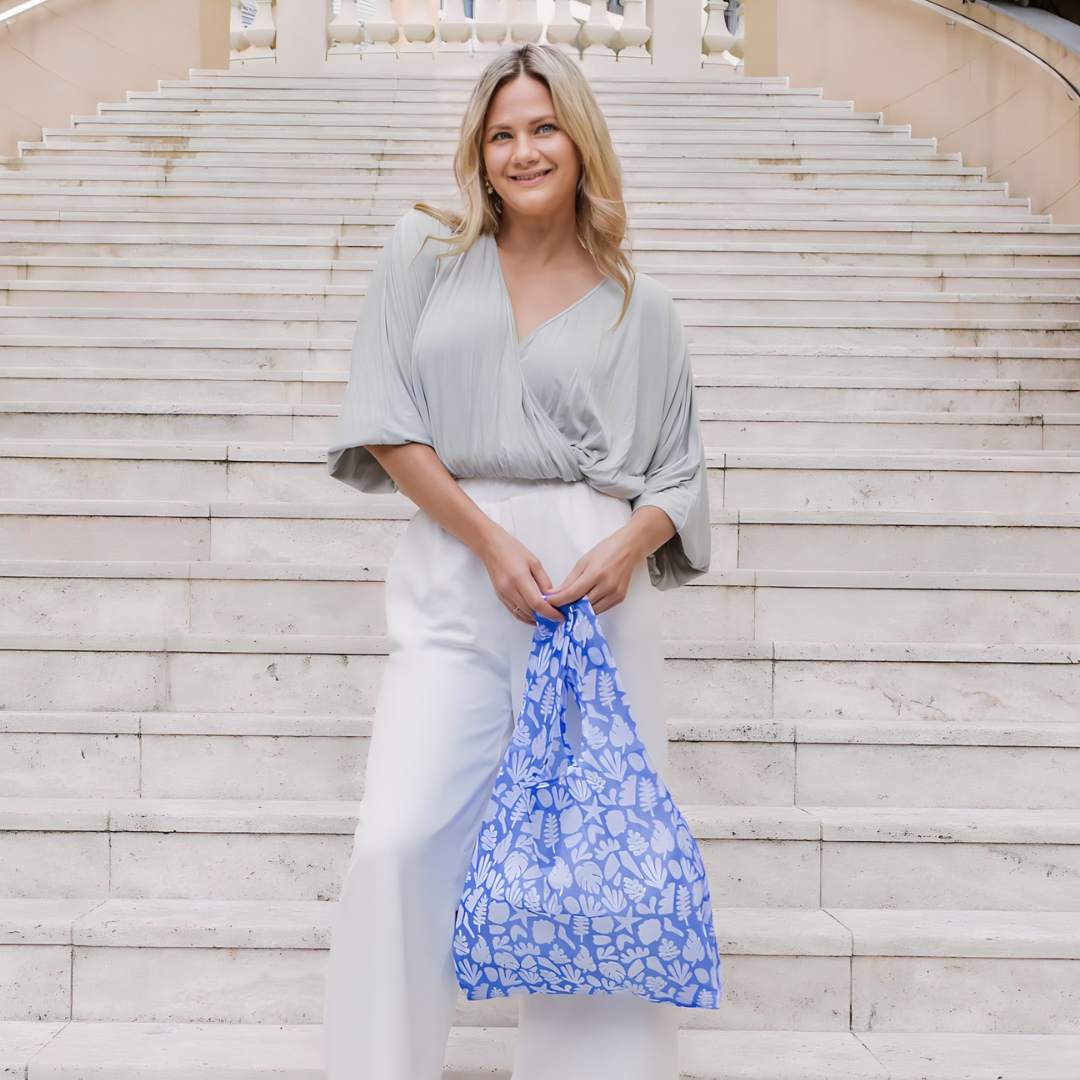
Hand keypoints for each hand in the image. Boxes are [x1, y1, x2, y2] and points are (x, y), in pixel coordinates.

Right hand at [479, 523, 564, 624]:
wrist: (491, 547)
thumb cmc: (513, 550)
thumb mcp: (534, 562)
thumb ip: (544, 581)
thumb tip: (551, 597)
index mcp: (520, 579)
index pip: (536, 603)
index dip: (549, 613)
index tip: (559, 617)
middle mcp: (509, 589)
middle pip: (529, 611)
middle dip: (544, 617)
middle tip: (556, 617)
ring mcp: (503, 594)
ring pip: (521, 614)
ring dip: (534, 619)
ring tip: (547, 618)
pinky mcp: (500, 596)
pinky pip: (514, 612)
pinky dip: (525, 616)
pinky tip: (533, 616)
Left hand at [543, 507, 675, 614]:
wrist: (628, 549)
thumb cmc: (606, 551)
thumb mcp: (583, 561)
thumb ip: (570, 580)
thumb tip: (556, 593)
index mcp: (596, 574)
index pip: (573, 593)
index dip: (559, 601)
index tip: (549, 603)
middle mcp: (607, 586)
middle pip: (582, 604)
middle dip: (568, 606)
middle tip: (558, 606)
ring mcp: (615, 594)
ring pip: (592, 610)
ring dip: (580, 610)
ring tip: (570, 606)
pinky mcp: (620, 598)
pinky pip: (602, 608)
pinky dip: (591, 608)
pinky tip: (584, 604)